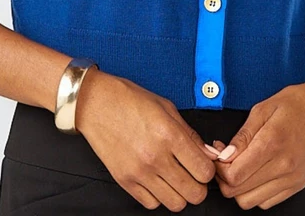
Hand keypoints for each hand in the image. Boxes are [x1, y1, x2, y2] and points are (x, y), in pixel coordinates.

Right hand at [74, 70, 219, 209]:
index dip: (208, 169)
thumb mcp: (166, 107)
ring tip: (175, 178)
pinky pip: (151, 204)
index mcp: (169, 134)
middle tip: (192, 174)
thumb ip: (190, 133)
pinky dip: (158, 196)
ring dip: (180, 193)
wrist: (95, 103)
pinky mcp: (125, 181)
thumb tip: (209, 153)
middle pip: (194, 194)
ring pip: (175, 204)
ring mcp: (139, 172)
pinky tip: (157, 180)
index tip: (203, 164)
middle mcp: (155, 156)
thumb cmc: (130, 100)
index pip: (204, 170)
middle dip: (198, 185)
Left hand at [205, 79, 304, 209]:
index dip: (218, 167)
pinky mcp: (298, 185)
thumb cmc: (296, 103)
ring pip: (251, 201)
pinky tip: (255, 172)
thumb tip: (222, 155)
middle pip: (238, 192)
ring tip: (240, 165)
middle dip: (224, 178)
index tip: (218, 153)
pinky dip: (255, 192)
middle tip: (225, 159)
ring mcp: (292, 179)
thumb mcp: (263, 108)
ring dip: (239, 187)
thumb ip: (242, 135)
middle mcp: (284, 166)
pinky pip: (267, 202)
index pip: (234, 175)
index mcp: (272, 143)